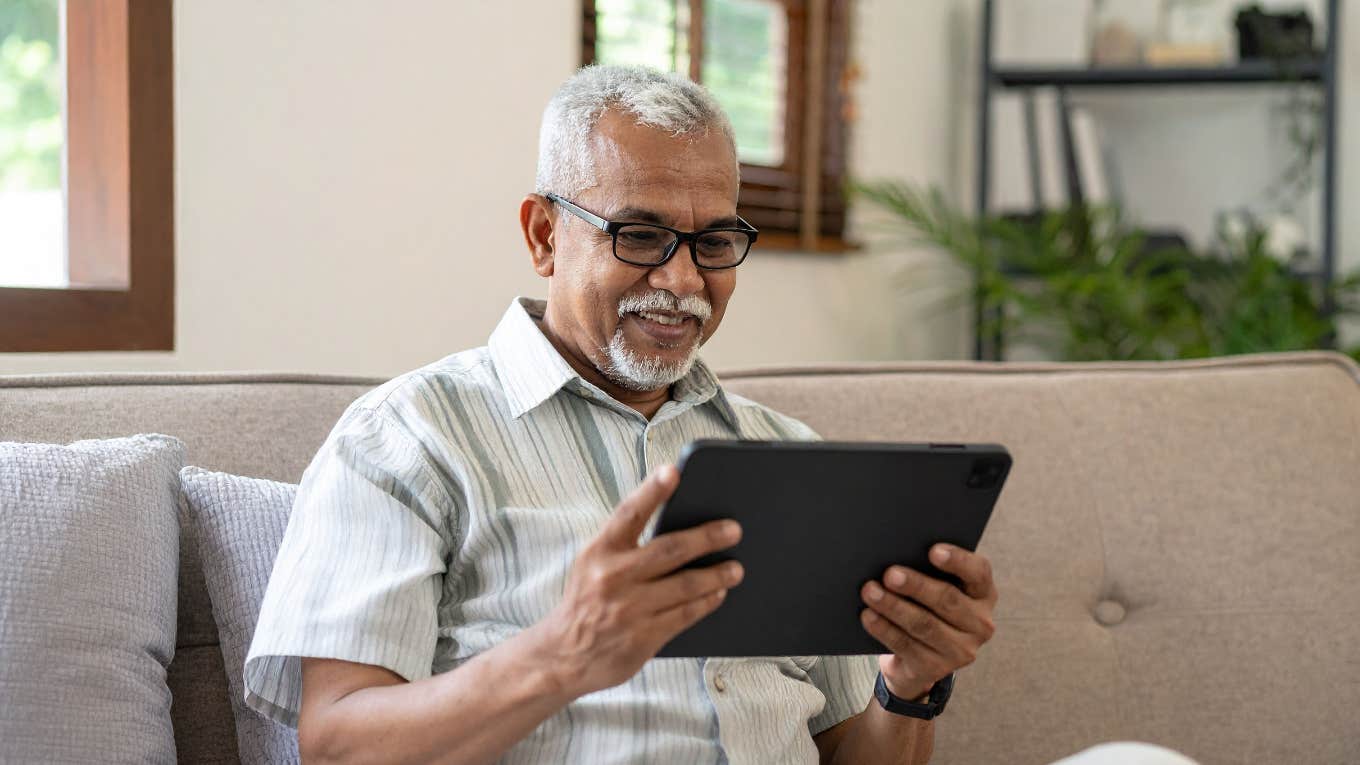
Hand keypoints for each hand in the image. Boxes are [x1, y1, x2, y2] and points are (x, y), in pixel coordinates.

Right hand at [534, 465, 743, 697]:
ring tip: (736, 568)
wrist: (562, 656)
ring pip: (686, 585)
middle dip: (707, 537)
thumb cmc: (586, 600)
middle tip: (734, 529)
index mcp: (599, 551)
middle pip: (670, 549)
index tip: (673, 471)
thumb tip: (679, 525)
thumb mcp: (592, 564)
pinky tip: (718, 594)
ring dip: (717, 575)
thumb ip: (626, 545)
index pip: (629, 513)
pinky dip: (707, 602)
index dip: (651, 491)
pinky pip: (686, 615)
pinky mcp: (643, 638)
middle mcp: (613, 577)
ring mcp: (630, 609)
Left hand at [859, 545, 997, 699]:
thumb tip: (897, 552)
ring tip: (870, 591)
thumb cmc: (926, 607)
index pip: (979, 573)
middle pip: (947, 600)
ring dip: (894, 606)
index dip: (958, 561)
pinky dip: (884, 629)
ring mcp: (961, 650)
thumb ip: (927, 571)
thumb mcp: (935, 588)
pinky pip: (906, 645)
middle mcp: (980, 624)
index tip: (933, 550)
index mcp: (983, 594)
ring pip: (924, 624)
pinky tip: (868, 615)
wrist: (918, 658)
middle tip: (889, 574)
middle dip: (916, 585)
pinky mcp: (936, 668)